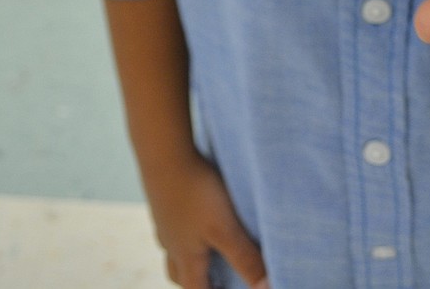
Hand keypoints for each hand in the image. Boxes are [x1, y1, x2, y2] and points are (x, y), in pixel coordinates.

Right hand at [148, 150, 268, 288]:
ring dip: (189, 253)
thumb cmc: (195, 192)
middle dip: (197, 281)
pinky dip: (184, 225)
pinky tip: (196, 208)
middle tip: (216, 279)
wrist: (163, 153)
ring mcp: (164, 219)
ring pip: (173, 247)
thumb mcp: (225, 228)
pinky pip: (172, 220)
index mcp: (185, 257)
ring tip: (208, 245)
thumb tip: (266, 288)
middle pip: (179, 274)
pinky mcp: (163, 197)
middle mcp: (170, 242)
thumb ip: (245, 258)